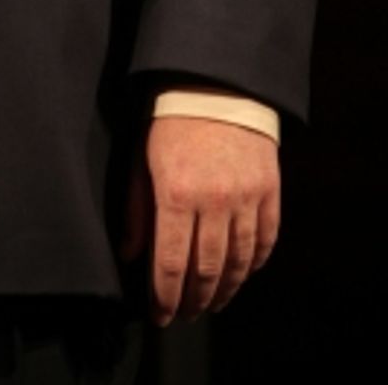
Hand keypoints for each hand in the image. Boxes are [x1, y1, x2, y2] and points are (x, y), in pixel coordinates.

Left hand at [120, 116, 279, 324]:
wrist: (215, 83)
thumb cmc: (170, 120)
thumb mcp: (141, 159)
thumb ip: (136, 209)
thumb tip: (130, 253)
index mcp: (176, 194)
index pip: (170, 264)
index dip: (165, 297)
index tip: (160, 315)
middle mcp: (214, 202)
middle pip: (206, 271)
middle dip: (194, 300)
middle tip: (186, 314)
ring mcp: (246, 198)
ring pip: (238, 262)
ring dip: (225, 289)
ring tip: (213, 302)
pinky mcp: (269, 191)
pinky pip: (265, 240)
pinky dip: (254, 263)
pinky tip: (242, 273)